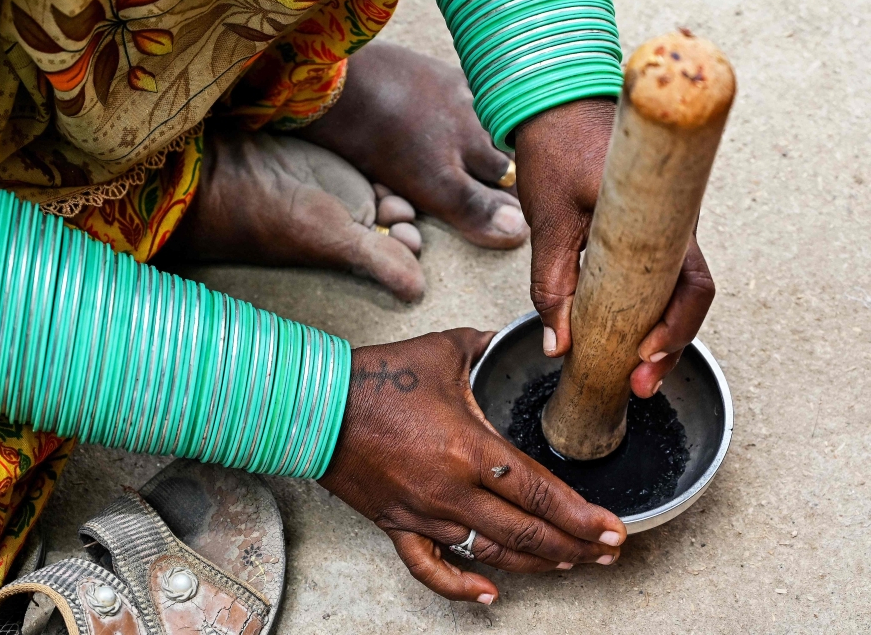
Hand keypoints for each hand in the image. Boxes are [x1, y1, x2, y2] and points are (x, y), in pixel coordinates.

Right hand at [319, 329, 625, 602]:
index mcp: (470, 449)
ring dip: (536, 563)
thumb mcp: (442, 350)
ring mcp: (424, 513)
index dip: (583, 518)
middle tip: (607, 553)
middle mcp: (452, 490)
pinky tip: (488, 595)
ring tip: (569, 564)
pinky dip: (460, 586)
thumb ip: (485, 344)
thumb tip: (510, 336)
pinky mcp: (397, 523)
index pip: (540, 493)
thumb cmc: (376, 378)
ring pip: (491, 553)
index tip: (614, 530)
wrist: (316, 405)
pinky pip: (430, 568)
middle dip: (575, 546)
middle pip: (527, 532)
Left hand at [514, 98, 715, 396]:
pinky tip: (620, 331)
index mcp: (663, 216)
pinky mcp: (644, 226)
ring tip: (629, 371)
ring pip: (672, 288)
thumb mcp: (548, 219)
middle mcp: (673, 224)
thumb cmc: (557, 146)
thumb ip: (551, 283)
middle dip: (667, 346)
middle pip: (688, 297)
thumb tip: (558, 346)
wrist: (554, 98)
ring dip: (655, 330)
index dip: (676, 330)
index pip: (692, 285)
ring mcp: (662, 225)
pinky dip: (641, 305)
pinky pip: (654, 272)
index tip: (645, 359)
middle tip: (637, 384)